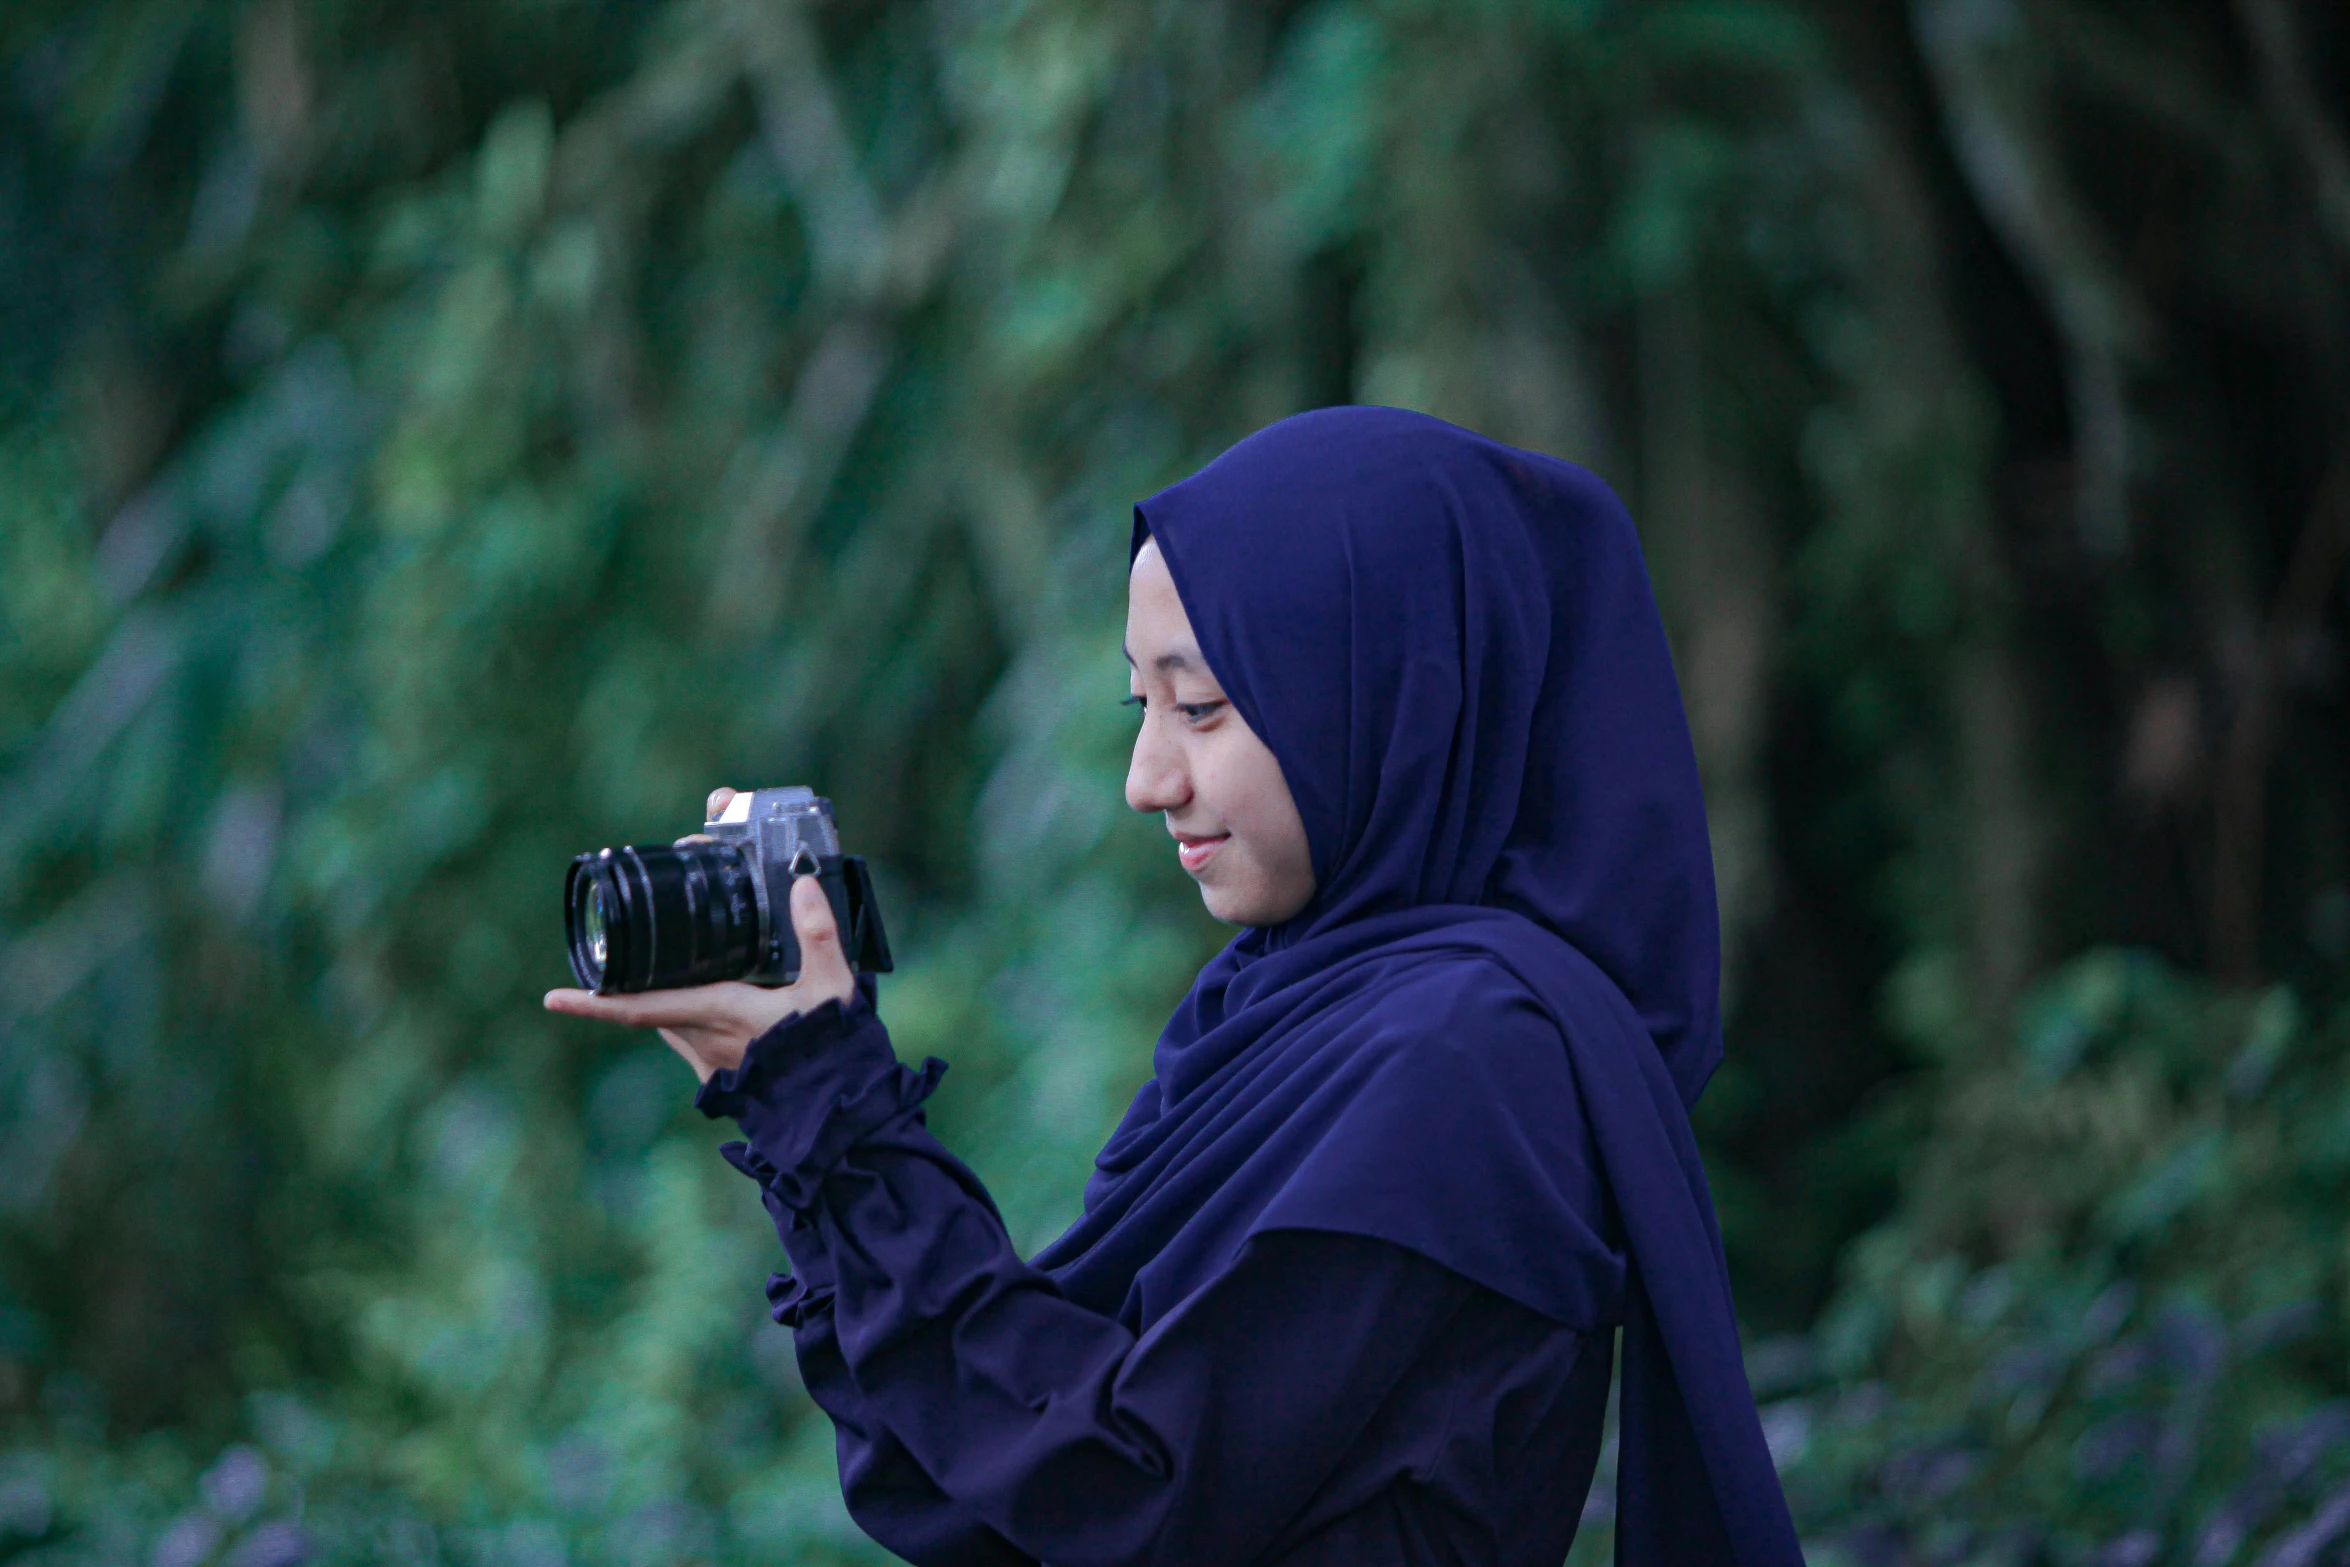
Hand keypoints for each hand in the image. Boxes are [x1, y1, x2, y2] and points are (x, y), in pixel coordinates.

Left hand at [543, 789, 857, 1081]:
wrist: (839, 1111)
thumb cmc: (831, 1050)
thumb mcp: (831, 986)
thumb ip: (818, 934)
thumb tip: (804, 885)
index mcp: (718, 1012)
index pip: (638, 1006)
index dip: (592, 1003)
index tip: (552, 999)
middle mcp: (702, 1039)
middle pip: (652, 1005)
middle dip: (633, 984)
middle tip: (622, 960)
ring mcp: (710, 1062)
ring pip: (670, 1023)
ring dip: (667, 999)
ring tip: (680, 970)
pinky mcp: (722, 1077)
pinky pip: (690, 1040)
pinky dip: (689, 1019)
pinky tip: (719, 1007)